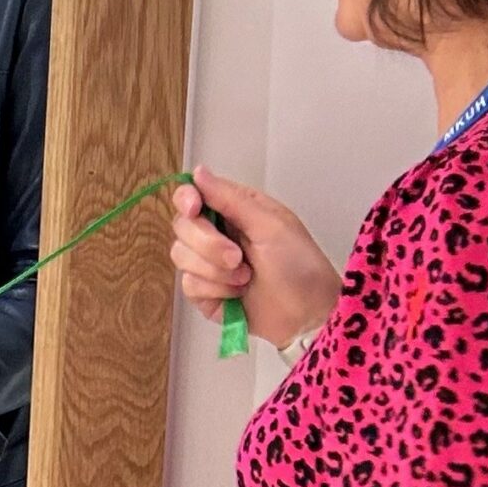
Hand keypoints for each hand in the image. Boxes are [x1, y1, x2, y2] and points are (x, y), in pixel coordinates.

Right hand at [171, 166, 340, 347]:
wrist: (306, 314)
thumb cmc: (300, 265)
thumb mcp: (271, 225)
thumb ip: (231, 199)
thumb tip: (199, 172)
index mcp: (234, 210)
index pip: (192, 195)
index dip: (186, 199)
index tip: (195, 209)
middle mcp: (217, 233)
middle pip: (182, 227)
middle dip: (209, 245)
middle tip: (238, 257)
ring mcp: (208, 264)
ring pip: (181, 257)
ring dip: (215, 271)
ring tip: (245, 278)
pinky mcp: (204, 292)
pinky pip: (189, 285)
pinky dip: (215, 290)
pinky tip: (237, 294)